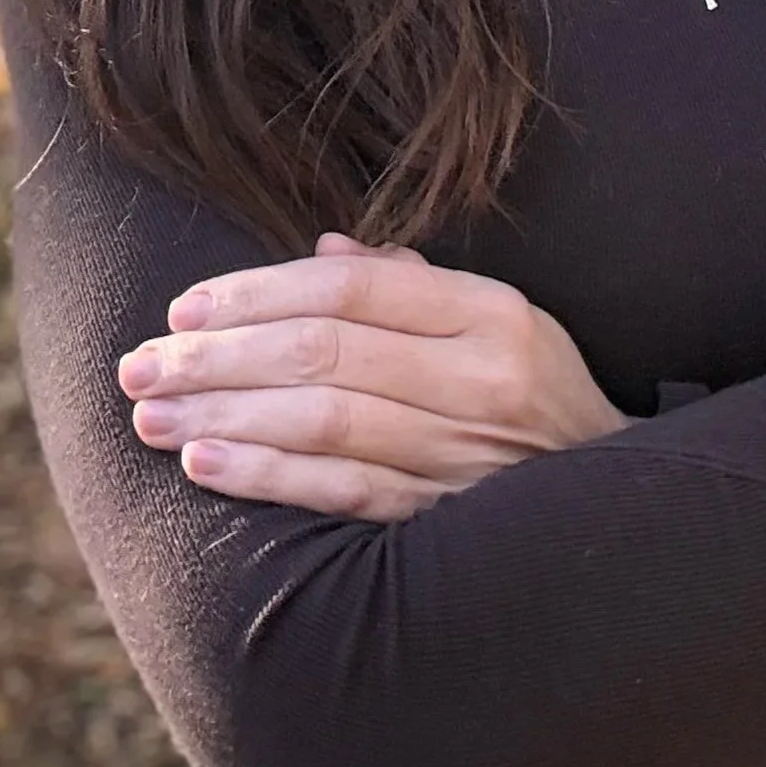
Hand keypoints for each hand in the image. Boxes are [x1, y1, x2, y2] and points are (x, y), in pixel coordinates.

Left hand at [117, 232, 632, 519]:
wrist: (624, 511)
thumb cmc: (537, 399)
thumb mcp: (499, 323)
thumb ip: (413, 284)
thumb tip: (321, 244)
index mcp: (493, 313)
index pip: (355, 287)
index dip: (261, 291)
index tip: (186, 306)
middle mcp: (483, 380)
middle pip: (325, 354)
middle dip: (219, 356)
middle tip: (141, 362)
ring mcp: (465, 457)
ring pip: (323, 423)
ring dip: (223, 416)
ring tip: (153, 413)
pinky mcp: (445, 522)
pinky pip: (342, 494)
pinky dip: (268, 477)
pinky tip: (206, 465)